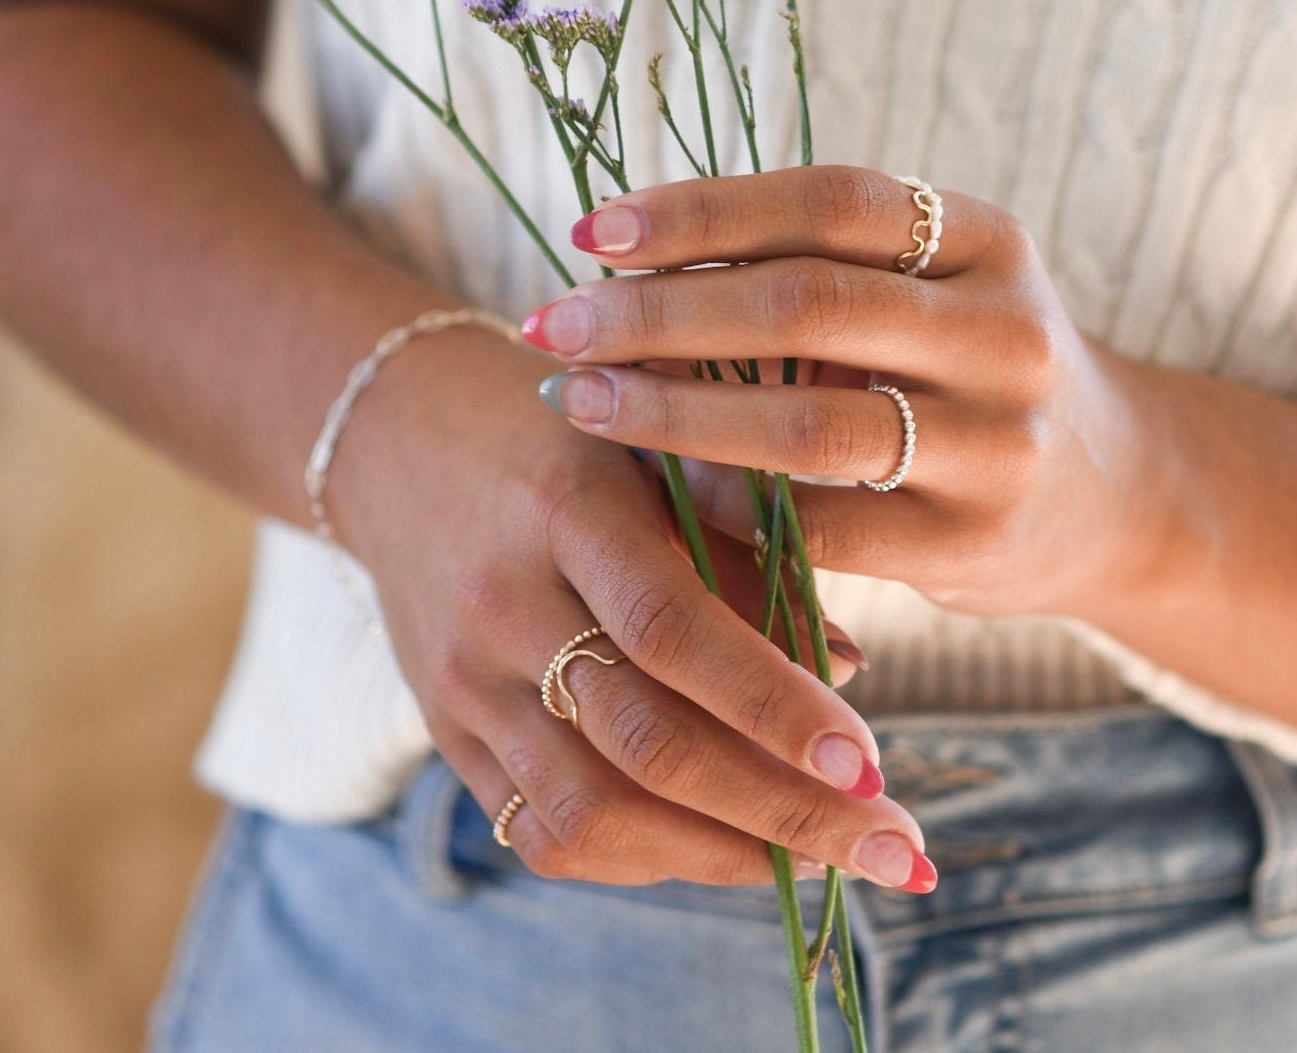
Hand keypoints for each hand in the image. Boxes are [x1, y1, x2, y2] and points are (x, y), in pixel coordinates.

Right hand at [327, 322, 935, 891]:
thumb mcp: (654, 444)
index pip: (672, 629)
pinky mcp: (446, 733)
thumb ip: (748, 539)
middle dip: (784, 812)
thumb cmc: (564, 434)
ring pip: (594, 812)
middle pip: (645, 744)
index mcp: (565, 508)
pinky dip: (648, 858)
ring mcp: (463, 681)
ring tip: (827, 861)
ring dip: (726, 854)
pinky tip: (728, 848)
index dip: (775, 704)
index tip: (872, 764)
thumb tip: (851, 666)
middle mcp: (502, 602)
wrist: (400, 439)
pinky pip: (546, 832)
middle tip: (896, 847)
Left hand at [523, 167, 1177, 624]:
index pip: (827, 202)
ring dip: (672, 410)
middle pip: (805, 303)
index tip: (593, 229)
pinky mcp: (974, 545)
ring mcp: (1000, 443)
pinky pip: (821, 528)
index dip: (702, 209)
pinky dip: (726, 505)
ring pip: (806, 424)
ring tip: (579, 399)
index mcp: (985, 240)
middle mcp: (1006, 332)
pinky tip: (660, 486)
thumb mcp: (930, 292)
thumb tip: (628, 258)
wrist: (1114, 496)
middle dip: (660, 311)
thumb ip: (815, 270)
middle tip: (557, 321)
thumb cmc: (970, 371)